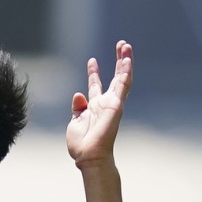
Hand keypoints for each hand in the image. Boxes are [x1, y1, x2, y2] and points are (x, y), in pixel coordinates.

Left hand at [67, 40, 132, 169]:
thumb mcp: (75, 122)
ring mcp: (113, 103)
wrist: (89, 156)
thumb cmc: (81, 144)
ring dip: (125, 61)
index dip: (94, 73)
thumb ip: (78, 108)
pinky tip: (127, 59)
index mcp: (94, 107)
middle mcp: (105, 103)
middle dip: (117, 61)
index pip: (95, 85)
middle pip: (114, 77)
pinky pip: (123, 85)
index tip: (92, 60)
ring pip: (122, 77)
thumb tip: (78, 94)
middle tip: (121, 45)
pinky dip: (126, 72)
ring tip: (125, 46)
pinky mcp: (117, 104)